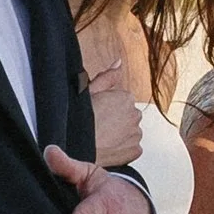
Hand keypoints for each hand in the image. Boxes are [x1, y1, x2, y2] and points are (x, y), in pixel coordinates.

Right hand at [85, 54, 144, 171]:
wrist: (77, 149)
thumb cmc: (79, 121)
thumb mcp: (88, 92)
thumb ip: (107, 76)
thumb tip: (119, 63)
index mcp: (126, 97)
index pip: (121, 100)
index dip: (107, 107)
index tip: (97, 113)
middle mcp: (135, 115)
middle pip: (128, 116)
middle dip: (116, 120)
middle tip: (98, 126)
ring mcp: (136, 134)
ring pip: (130, 132)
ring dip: (120, 134)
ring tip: (102, 138)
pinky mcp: (135, 150)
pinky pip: (132, 147)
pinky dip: (122, 148)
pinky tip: (108, 147)